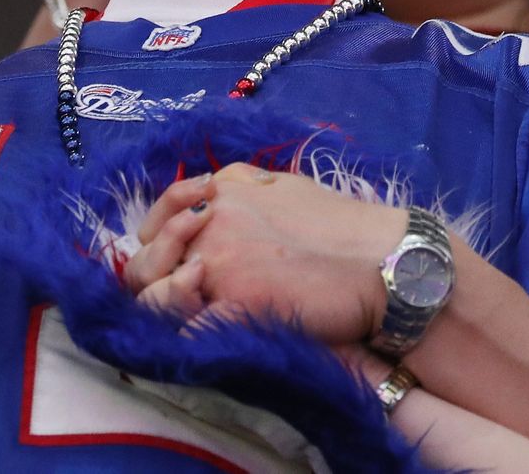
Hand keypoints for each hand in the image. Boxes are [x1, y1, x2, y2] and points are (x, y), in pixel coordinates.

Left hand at [124, 164, 406, 344]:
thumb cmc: (345, 226)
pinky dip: (190, 341)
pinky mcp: (233, 303)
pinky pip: (186, 332)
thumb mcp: (285, 185)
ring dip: (164, 314)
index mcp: (223, 189)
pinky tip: (207, 344)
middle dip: (151, 284)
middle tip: (177, 302)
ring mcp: (218, 261)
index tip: (173, 264)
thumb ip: (240, 188)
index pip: (159, 219)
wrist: (385, 261)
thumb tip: (211, 196)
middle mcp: (210, 218)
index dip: (158, 246)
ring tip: (188, 325)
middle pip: (144, 262)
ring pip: (154, 301)